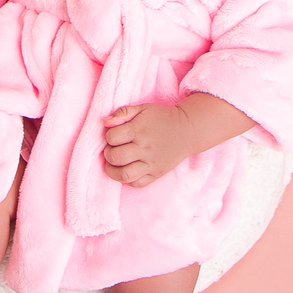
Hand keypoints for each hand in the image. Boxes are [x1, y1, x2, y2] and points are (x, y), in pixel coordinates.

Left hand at [102, 92, 254, 187]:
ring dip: (112, 171)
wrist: (187, 130)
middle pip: (115, 157)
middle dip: (108, 154)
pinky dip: (127, 180)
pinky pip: (137, 184)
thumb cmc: (161, 118)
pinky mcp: (156, 174)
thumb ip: (122, 113)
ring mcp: (151, 163)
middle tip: (113, 150)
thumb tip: (105, 122)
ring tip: (114, 165)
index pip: (112, 137)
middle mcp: (144, 148)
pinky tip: (127, 170)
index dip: (108, 136)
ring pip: (124, 175)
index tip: (114, 136)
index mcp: (139, 130)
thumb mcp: (142, 109)